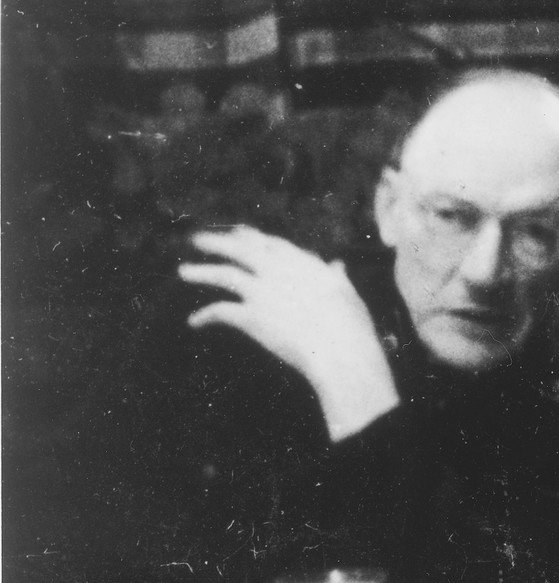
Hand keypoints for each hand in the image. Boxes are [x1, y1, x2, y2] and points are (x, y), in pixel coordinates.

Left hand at [180, 227, 398, 439]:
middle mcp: (278, 271)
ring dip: (201, 272)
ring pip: (223, 275)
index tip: (238, 232)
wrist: (340, 350)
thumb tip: (338, 265)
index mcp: (302, 262)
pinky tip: (194, 321)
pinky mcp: (250, 316)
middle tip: (197, 239)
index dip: (251, 237)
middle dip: (217, 243)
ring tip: (184, 271)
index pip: (270, 243)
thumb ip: (336, 276)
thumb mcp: (347, 293)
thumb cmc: (351, 325)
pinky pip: (220, 311)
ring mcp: (262, 292)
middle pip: (240, 250)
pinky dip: (205, 316)